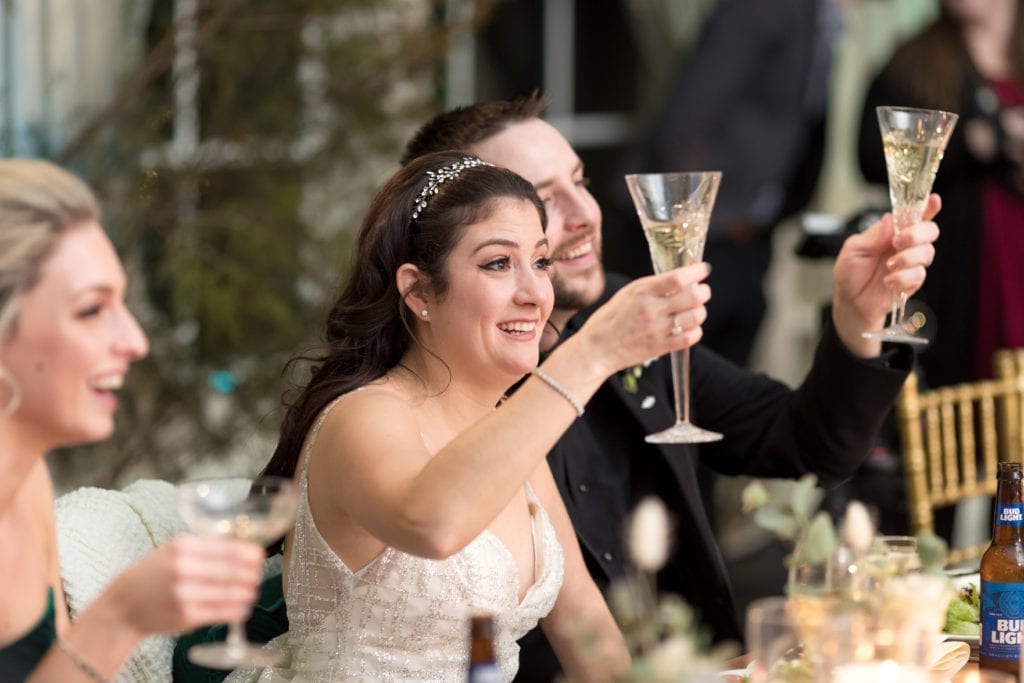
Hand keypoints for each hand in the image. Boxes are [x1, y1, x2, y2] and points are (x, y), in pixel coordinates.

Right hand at [104, 534, 263, 637]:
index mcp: (182, 546)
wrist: (123, 606)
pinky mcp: (186, 616)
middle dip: (250, 573)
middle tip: (258, 574)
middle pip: (231, 570)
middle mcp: (183, 568)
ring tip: (252, 590)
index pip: (226, 548)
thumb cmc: (151, 575)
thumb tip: (239, 547)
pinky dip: (236, 610)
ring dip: (246, 592)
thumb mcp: (171, 550)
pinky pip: (220, 612)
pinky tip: (243, 607)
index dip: (248, 553)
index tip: (259, 555)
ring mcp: (184, 593)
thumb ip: (202, 547)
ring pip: (229, 592)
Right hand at [577, 263, 711, 375]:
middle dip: (703, 291)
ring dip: (700, 311)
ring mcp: (657, 329)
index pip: (678, 278)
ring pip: (696, 316)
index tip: (703, 269)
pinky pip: (690, 337)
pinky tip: (689, 328)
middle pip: (693, 296)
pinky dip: (695, 331)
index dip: (696, 272)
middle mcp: (652, 309)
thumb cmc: (609, 319)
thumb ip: (652, 286)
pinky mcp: (661, 347)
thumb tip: (680, 278)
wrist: (597, 349)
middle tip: (702, 291)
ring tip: (695, 310)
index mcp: (642, 292)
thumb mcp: (627, 294)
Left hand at [832, 194, 940, 356]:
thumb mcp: (853, 250)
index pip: (914, 214)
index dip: (928, 206)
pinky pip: (918, 275)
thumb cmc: (851, 272)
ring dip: (907, 258)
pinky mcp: (912, 281)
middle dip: (917, 234)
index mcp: (892, 231)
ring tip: (888, 266)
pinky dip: (903, 278)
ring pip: (927, 252)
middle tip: (898, 242)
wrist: (850, 301)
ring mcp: (911, 262)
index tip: (934, 201)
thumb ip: (872, 236)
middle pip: (930, 230)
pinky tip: (888, 281)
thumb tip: (889, 220)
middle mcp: (906, 244)